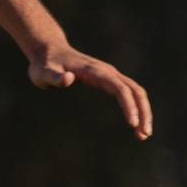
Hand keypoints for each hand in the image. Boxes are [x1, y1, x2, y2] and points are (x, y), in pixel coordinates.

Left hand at [28, 41, 152, 138]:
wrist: (50, 51)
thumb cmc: (44, 65)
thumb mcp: (42, 73)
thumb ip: (54, 77)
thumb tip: (68, 79)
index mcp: (96, 72)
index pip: (120, 89)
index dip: (129, 106)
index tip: (132, 124)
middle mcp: (108, 72)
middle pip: (136, 91)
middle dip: (144, 112)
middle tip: (144, 135)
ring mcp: (111, 75)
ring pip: (137, 92)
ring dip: (144, 112)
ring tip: (143, 134)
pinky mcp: (111, 80)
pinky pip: (131, 93)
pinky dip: (137, 108)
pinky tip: (136, 123)